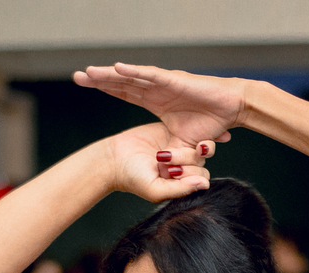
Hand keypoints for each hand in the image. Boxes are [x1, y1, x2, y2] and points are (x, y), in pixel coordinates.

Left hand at [76, 64, 244, 147]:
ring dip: (111, 74)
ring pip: (132, 77)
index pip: (124, 92)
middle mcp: (156, 88)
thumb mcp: (181, 145)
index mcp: (155, 99)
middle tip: (77, 76)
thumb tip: (158, 167)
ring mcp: (164, 83)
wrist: (231, 108)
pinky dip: (134, 71)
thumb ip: (168, 155)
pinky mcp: (175, 81)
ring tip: (89, 71)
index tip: (84, 86)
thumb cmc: (209, 123)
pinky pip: (150, 75)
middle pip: (122, 82)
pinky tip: (117, 68)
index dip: (106, 89)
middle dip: (99, 78)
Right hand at [106, 123, 214, 202]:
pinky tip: (183, 138)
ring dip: (185, 150)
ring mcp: (180, 150)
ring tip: (164, 153)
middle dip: (186, 162)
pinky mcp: (174, 133)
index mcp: (182, 183)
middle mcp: (184, 167)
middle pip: (201, 163)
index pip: (201, 178)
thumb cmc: (133, 178)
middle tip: (163, 161)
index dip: (192, 174)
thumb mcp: (156, 190)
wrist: (114, 158)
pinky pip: (190, 132)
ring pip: (198, 148)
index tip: (172, 172)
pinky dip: (190, 134)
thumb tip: (204, 185)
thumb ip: (181, 189)